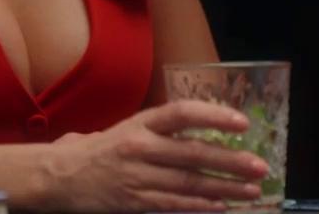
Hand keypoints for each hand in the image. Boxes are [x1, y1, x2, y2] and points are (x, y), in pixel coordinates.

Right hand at [38, 100, 268, 211]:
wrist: (58, 176)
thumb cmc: (96, 151)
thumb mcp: (127, 130)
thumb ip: (160, 130)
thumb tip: (202, 129)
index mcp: (139, 124)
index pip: (182, 113)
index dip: (214, 116)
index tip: (242, 123)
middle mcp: (140, 147)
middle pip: (193, 153)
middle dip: (231, 161)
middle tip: (259, 166)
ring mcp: (137, 176)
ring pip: (189, 183)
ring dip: (225, 187)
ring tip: (251, 190)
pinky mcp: (133, 201)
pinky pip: (173, 205)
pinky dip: (200, 206)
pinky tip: (221, 205)